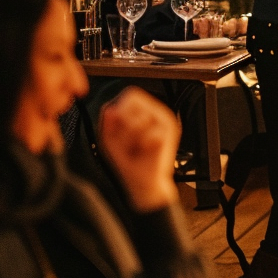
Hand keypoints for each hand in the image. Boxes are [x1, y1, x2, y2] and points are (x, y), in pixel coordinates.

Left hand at [99, 88, 179, 212]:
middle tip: (128, 139)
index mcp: (144, 111)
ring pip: (141, 117)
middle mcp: (157, 113)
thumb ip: (107, 122)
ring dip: (132, 135)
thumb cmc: (128, 161)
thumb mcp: (110, 139)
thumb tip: (110, 109)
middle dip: (124, 123)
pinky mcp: (170, 134)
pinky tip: (147, 151)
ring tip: (136, 146)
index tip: (118, 125)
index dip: (120, 108)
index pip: (130, 94)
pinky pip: (150, 133)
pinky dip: (143, 144)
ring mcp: (165, 122)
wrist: (143, 183)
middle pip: (134, 102)